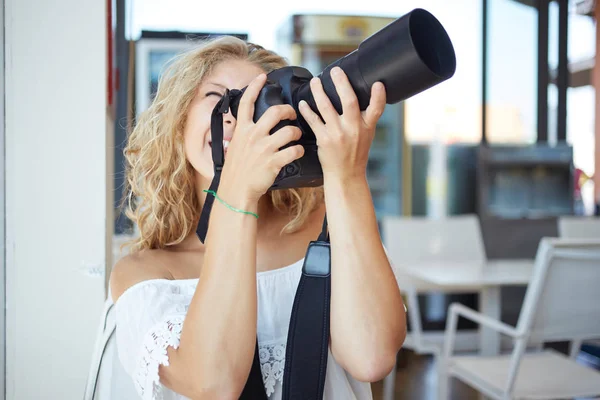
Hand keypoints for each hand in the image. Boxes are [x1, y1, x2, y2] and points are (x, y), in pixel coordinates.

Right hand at [219, 73, 304, 202]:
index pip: (246, 102)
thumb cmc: (236, 171)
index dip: (254, 87)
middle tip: (293, 114)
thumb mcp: (233, 147)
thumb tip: (244, 126)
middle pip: (275, 112)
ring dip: (296, 132)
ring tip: (296, 136)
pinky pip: (294, 150)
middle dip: (288, 110)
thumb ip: (241, 134)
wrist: (236, 191)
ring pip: (289, 131)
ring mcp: (264, 148)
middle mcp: (253, 136)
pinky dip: (299, 150)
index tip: (262, 77)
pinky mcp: (273, 162)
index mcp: (242, 130)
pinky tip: (298, 152)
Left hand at [298, 66, 385, 182]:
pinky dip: (307, 110)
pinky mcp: (324, 140)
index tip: (377, 83)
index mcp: (367, 126)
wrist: (345, 175)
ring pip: (327, 107)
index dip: (379, 96)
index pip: (377, 109)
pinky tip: (302, 103)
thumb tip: (369, 92)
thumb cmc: (356, 153)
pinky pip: (313, 121)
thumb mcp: (367, 134)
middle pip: (349, 102)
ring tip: (315, 82)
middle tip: (335, 71)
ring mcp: (338, 134)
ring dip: (319, 92)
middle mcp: (354, 129)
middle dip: (341, 84)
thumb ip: (367, 116)